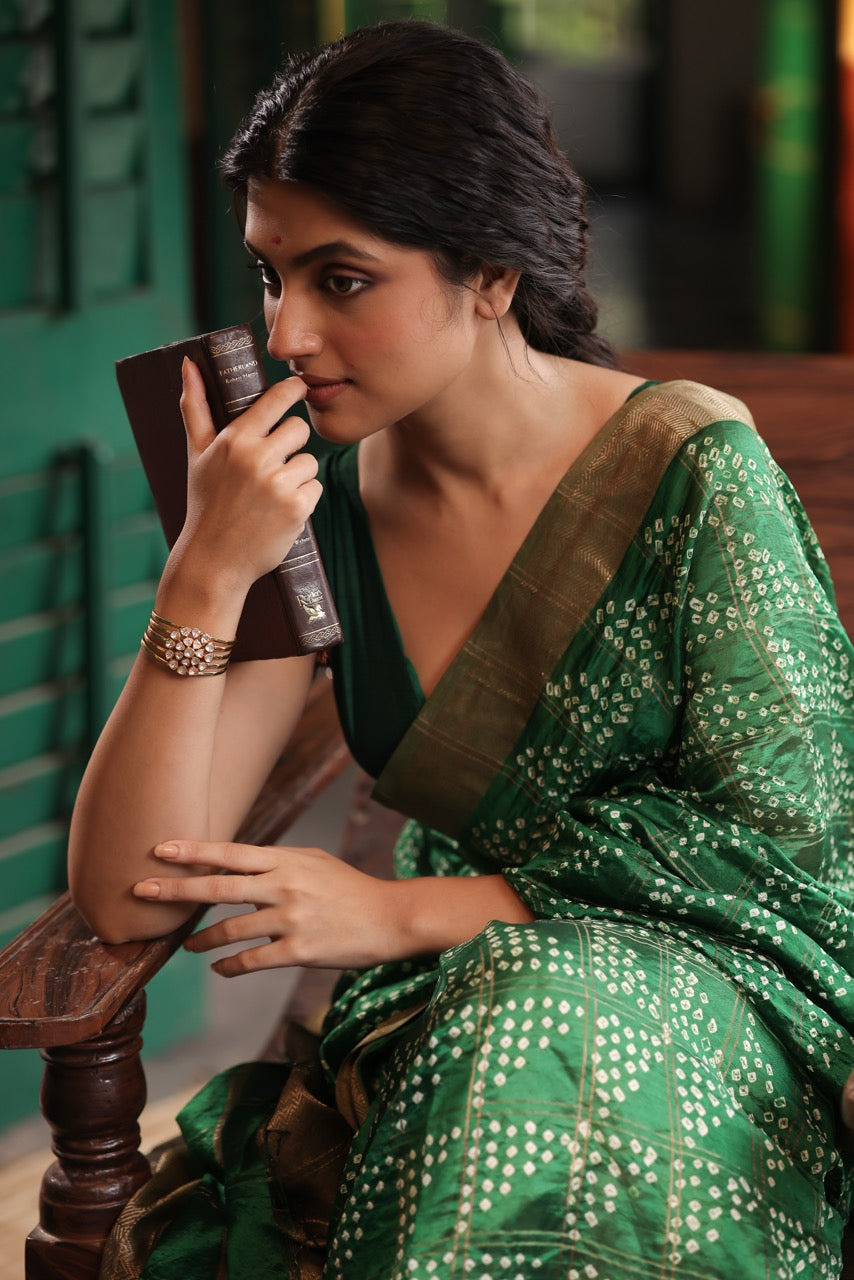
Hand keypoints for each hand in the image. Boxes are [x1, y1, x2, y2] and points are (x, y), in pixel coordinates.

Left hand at [133, 840, 403, 974]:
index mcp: (286, 860)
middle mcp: (284, 885)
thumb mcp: (313, 862)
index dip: (194, 851)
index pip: (231, 853)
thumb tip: (237, 865)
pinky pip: (253, 960)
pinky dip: (230, 965)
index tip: (160, 848)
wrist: (389, 917)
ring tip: (186, 945)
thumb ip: (276, 862)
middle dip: (177, 889)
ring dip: (201, 939)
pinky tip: (219, 968)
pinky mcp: (299, 950)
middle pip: (219, 887)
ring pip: (231, 929)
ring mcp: (291, 918)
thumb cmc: (349, 888)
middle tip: (142, 890)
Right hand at [176, 359, 322, 591]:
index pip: (277, 399)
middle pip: (299, 429)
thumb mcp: (197, 454)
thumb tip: (189, 363)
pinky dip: (303, 499)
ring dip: (297, 475)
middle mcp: (257, 458)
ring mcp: (278, 484)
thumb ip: (195, 407)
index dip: (293, 391)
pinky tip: (280, 510)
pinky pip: (315, 488)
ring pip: (309, 461)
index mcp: (235, 439)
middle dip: (291, 444)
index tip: (299, 389)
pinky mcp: (296, 508)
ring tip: (270, 494)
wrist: (215, 560)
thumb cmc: (206, 503)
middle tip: (273, 463)